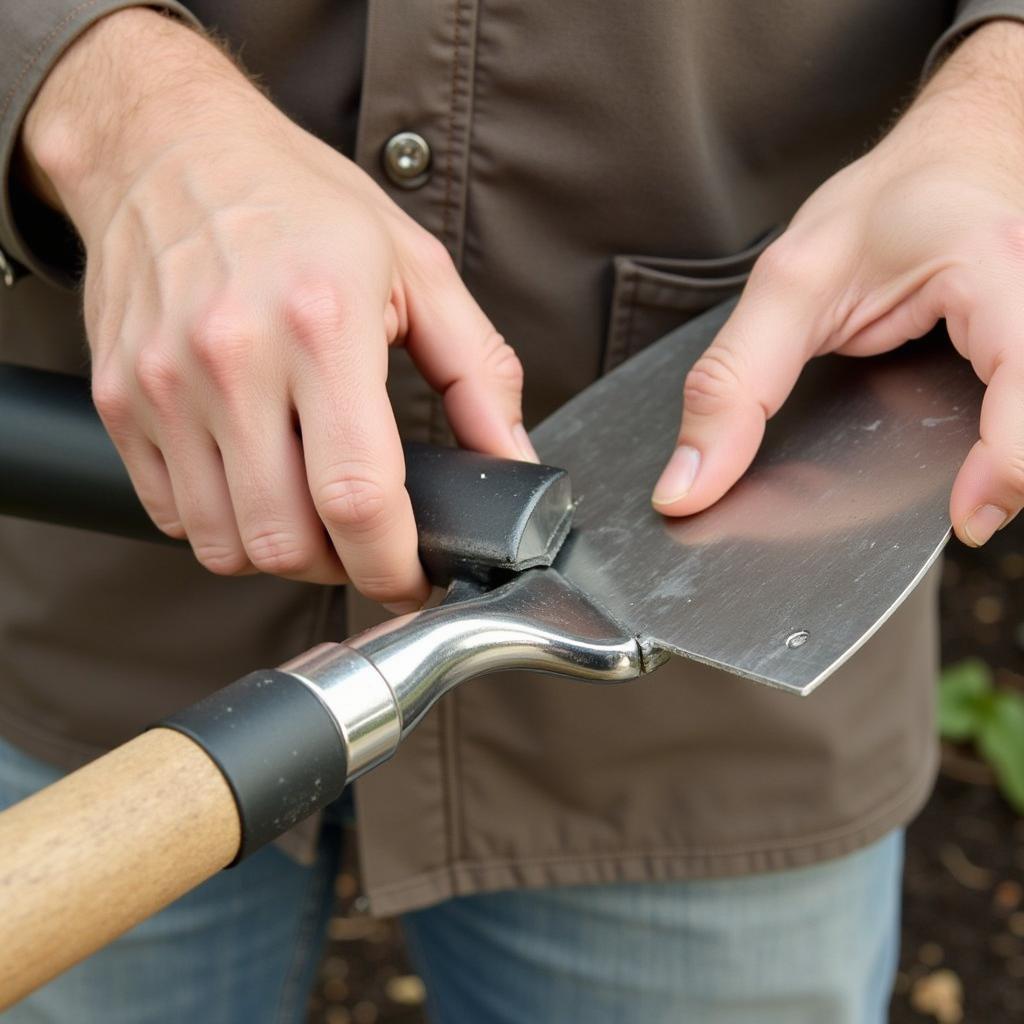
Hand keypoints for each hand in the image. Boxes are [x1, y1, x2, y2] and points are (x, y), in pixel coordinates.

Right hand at [22, 9, 533, 606]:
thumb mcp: (416, 269)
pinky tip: (254, 480)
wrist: (169, 148)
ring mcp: (162, 385)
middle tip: (367, 540)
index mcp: (323, 325)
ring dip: (280, 551)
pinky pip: (171, 515)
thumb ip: (479, 373)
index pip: (357, 497)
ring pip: (224, 545)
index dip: (394, 565)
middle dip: (340, 568)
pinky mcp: (118, 400)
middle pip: (284, 542)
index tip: (414, 576)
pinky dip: (221, 523)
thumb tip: (512, 460)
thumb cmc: (301, 203)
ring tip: (310, 511)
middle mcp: (231, 360)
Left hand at [653, 20, 1023, 547]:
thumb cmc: (882, 206)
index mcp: (993, 267)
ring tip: (972, 485)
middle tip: (964, 507)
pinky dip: (1005, 443)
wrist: (948, 161)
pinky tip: (978, 459)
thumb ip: (733, 386)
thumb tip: (690, 486)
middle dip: (1005, 470)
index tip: (965, 516)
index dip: (1007, 464)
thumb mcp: (785, 286)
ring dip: (1006, 459)